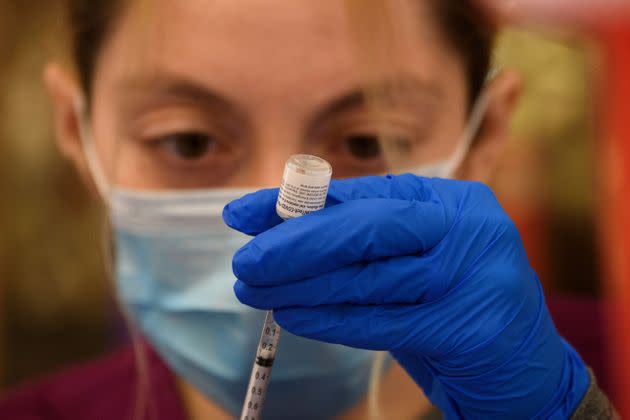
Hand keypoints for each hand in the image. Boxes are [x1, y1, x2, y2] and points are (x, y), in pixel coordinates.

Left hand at [223, 174, 588, 418]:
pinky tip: (293, 317)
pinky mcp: (469, 326)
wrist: (523, 370)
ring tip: (255, 290)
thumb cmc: (454, 305)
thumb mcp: (415, 260)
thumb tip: (279, 230)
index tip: (242, 213)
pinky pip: (383, 321)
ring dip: (301, 286)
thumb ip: (362, 240)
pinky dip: (331, 320)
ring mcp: (473, 275)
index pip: (361, 193)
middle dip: (296, 244)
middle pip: (366, 227)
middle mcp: (466, 226)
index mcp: (449, 200)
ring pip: (367, 277)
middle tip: (246, 261)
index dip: (297, 204)